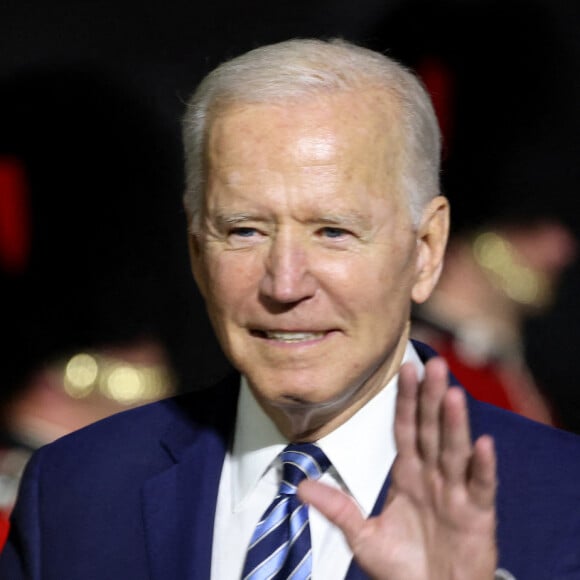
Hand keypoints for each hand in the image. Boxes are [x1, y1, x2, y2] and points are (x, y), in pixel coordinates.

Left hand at [298, 357, 497, 579]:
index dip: (406, 400)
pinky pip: (480, 487)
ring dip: (454, 422)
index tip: (405, 371)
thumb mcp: (362, 536)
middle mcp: (433, 476)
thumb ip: (337, 508)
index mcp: (408, 475)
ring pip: (454, 450)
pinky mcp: (477, 516)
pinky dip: (482, 467)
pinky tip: (483, 444)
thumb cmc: (402, 567)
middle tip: (434, 364)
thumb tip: (299, 486)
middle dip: (431, 397)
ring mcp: (456, 493)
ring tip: (452, 393)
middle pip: (431, 430)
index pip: (405, 429)